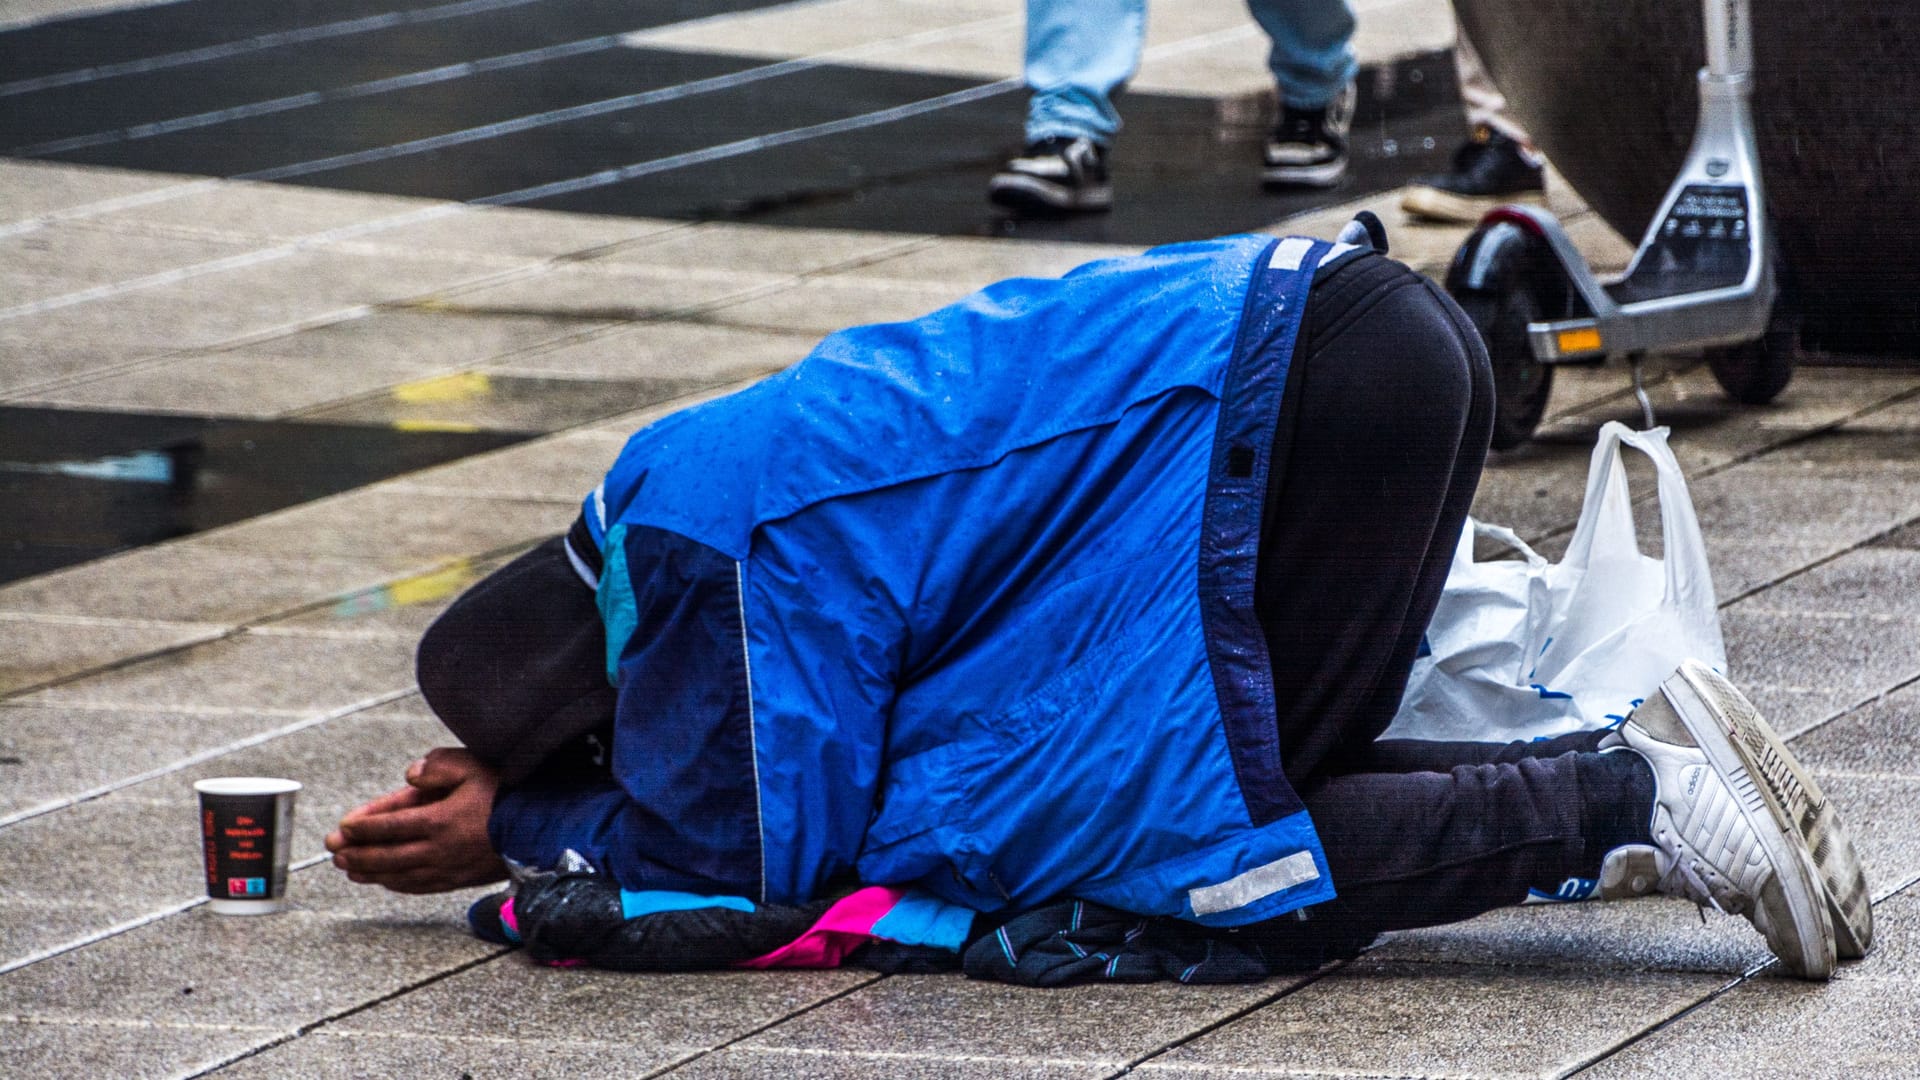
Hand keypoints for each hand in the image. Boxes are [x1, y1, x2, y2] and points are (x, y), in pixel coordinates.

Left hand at [325, 747, 508, 893]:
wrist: (541, 828)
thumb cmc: (506, 793)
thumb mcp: (473, 766)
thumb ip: (437, 766)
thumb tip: (408, 775)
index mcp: (437, 820)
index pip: (387, 826)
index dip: (361, 828)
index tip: (341, 828)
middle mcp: (438, 849)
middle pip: (386, 856)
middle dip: (356, 854)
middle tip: (333, 852)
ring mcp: (448, 869)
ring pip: (399, 875)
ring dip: (371, 873)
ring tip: (349, 870)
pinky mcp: (459, 880)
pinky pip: (420, 886)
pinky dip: (397, 885)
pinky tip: (387, 882)